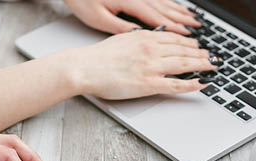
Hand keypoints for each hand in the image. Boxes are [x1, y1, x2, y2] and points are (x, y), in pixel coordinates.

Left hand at [64, 0, 200, 33]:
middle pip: (166, 9)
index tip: (188, 36)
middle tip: (198, 27)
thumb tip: (138, 35)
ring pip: (164, 3)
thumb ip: (120, 27)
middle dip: (183, 20)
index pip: (158, 18)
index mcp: (131, 2)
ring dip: (180, 11)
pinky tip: (175, 7)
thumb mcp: (98, 18)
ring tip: (193, 18)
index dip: (174, 28)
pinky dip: (169, 4)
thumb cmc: (83, 0)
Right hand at [74, 30, 216, 99]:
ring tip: (211, 67)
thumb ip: (137, 41)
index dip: (189, 42)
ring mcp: (151, 67)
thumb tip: (145, 41)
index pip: (174, 39)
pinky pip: (175, 84)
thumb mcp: (121, 40)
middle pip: (184, 50)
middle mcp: (152, 50)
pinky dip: (191, 84)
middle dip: (200, 53)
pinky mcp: (147, 84)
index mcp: (144, 39)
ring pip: (184, 64)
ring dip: (201, 65)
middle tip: (211, 57)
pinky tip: (201, 83)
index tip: (197, 45)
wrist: (85, 67)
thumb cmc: (97, 57)